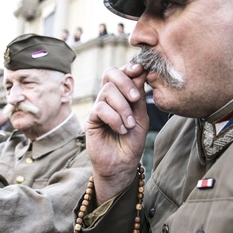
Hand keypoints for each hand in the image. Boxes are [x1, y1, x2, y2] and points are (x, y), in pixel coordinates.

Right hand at [86, 63, 148, 202]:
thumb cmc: (132, 142)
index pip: (122, 72)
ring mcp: (99, 107)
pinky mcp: (91, 119)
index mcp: (122, 95)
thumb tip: (140, 71)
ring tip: (129, 125)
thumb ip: (139, 96)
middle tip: (135, 98)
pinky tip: (120, 129)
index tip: (141, 70)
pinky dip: (114, 118)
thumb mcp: (141, 117)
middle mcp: (109, 98)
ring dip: (122, 108)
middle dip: (125, 82)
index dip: (130, 67)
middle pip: (110, 74)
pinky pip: (100, 108)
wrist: (122, 165)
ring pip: (107, 91)